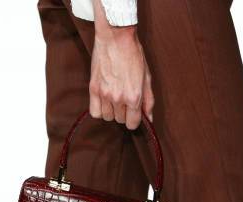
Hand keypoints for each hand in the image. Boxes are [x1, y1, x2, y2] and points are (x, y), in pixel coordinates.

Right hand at [89, 1, 153, 129]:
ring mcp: (104, 94)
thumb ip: (148, 100)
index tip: (134, 114)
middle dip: (124, 113)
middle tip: (125, 100)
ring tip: (115, 98)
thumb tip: (149, 118)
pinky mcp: (93, 89)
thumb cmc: (133, 54)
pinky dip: (100, 110)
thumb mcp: (147, 77)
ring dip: (112, 111)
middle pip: (120, 120)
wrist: (115, 37)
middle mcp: (118, 98)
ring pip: (108, 117)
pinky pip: (95, 112)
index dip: (135, 120)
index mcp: (134, 96)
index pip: (132, 123)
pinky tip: (104, 101)